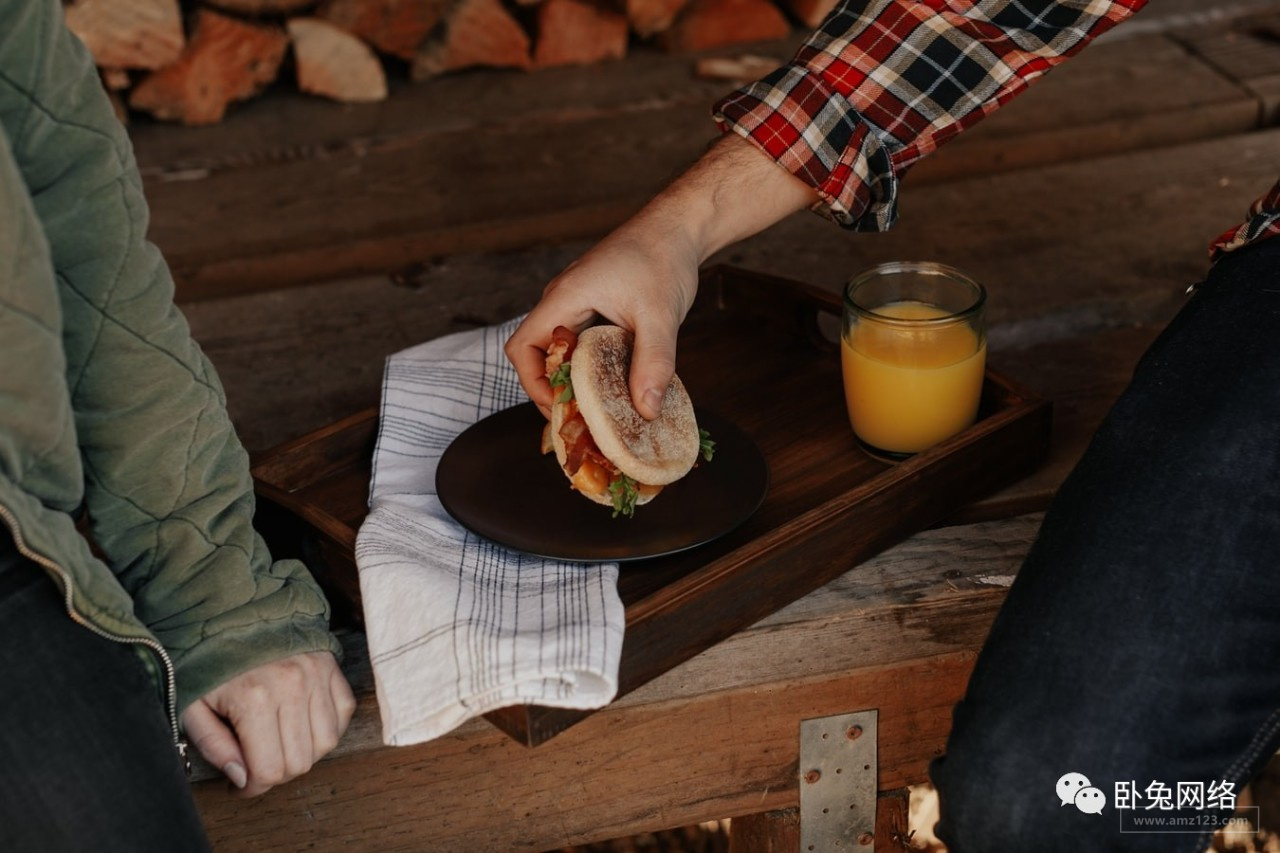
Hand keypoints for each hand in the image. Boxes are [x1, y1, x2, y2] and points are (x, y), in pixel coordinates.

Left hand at [181, 651, 354, 796]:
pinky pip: (342, 713)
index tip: (241, 785)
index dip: (254, 788)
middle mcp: (291, 686)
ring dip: (304, 754)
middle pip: (300, 762)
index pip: (269, 770)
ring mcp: (316, 674)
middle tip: (258, 766)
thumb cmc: (209, 662)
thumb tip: (241, 777)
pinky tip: (302, 727)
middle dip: (277, 775)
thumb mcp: (193, 706)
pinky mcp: (330, 666)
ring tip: (280, 746)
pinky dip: (327, 728)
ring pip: (326, 743)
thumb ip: (213, 745)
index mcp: (253, 699)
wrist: (233, 612)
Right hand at [506, 215, 700, 420]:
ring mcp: (576, 303)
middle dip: (554, 390)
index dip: (533, 384)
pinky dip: (589, 367)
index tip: (561, 407)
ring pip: (559, 350)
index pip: (523, 348)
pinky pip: (579, 343)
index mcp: (564, 298)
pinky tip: (613, 384)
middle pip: (536, 355)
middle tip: (582, 419)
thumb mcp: (661, 315)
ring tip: (596, 409)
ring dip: (572, 380)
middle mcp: (562, 301)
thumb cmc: (664, 257)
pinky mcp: (593, 307)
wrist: (678, 226)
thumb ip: (653, 362)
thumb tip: (645, 410)